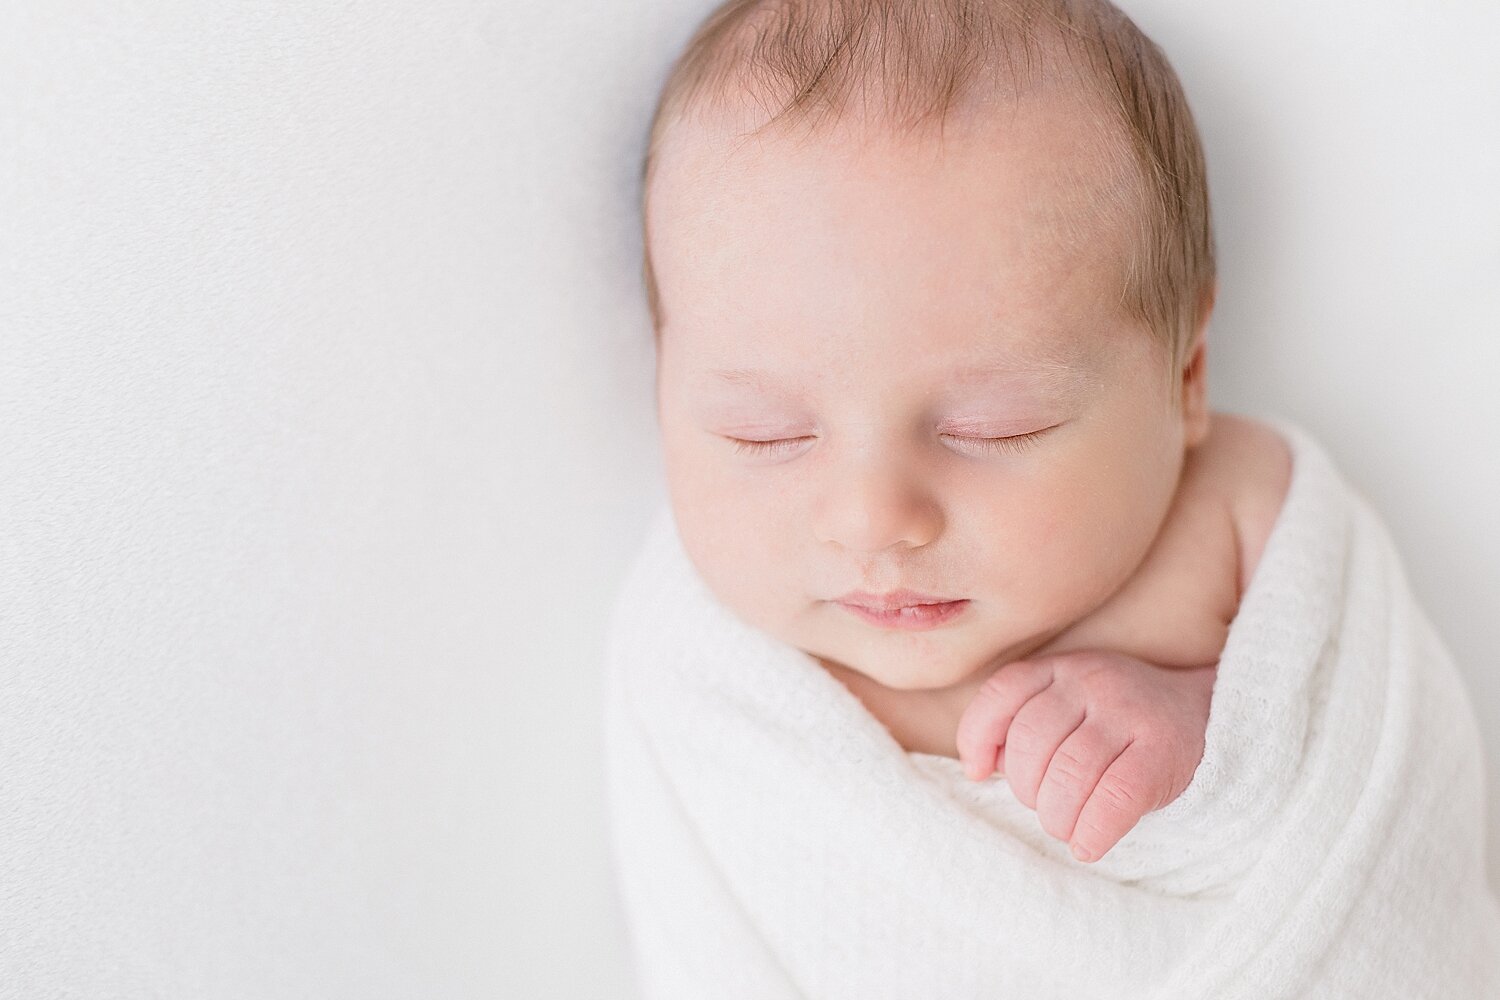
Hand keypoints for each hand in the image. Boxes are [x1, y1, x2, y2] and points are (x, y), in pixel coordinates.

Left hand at [954, 649, 1215, 863]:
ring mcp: (1130, 712)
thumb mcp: (1069, 703)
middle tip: (1045, 805)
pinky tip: (1088, 844)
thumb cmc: (1119, 723)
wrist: (1207, 713)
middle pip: (1031, 741)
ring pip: (1068, 773)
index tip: (979, 773)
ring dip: (1057, 816)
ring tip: (1066, 826)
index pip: (1003, 693)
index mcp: (1062, 668)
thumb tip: (978, 767)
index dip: (979, 736)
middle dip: (1026, 788)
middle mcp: (1093, 680)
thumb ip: (1023, 724)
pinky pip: (1115, 798)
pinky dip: (1092, 831)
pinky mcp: (1164, 750)